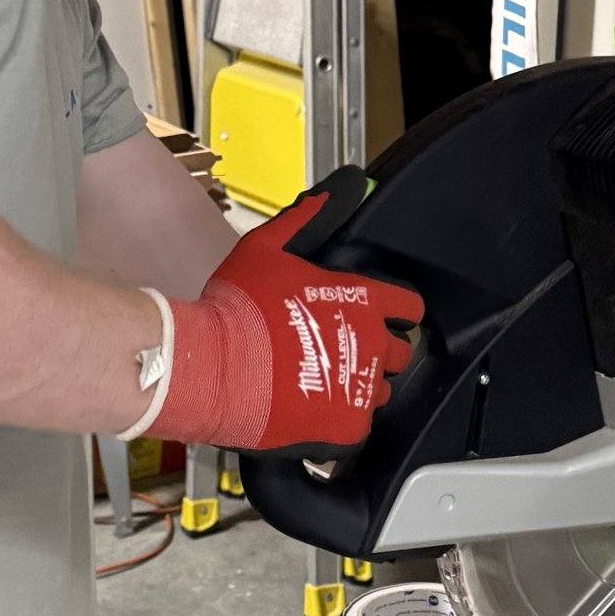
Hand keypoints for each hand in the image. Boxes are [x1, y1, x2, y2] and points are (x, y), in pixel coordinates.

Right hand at [154, 192, 421, 451]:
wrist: (206, 369)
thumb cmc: (235, 310)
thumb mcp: (269, 248)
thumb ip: (312, 216)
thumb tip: (345, 185)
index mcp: (362, 301)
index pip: (408, 307)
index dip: (393, 312)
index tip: (378, 317)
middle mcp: (372, 345)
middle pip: (399, 353)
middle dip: (377, 350)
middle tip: (339, 350)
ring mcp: (361, 391)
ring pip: (379, 392)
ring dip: (357, 387)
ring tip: (317, 382)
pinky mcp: (346, 430)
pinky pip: (357, 429)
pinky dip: (338, 423)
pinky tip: (310, 409)